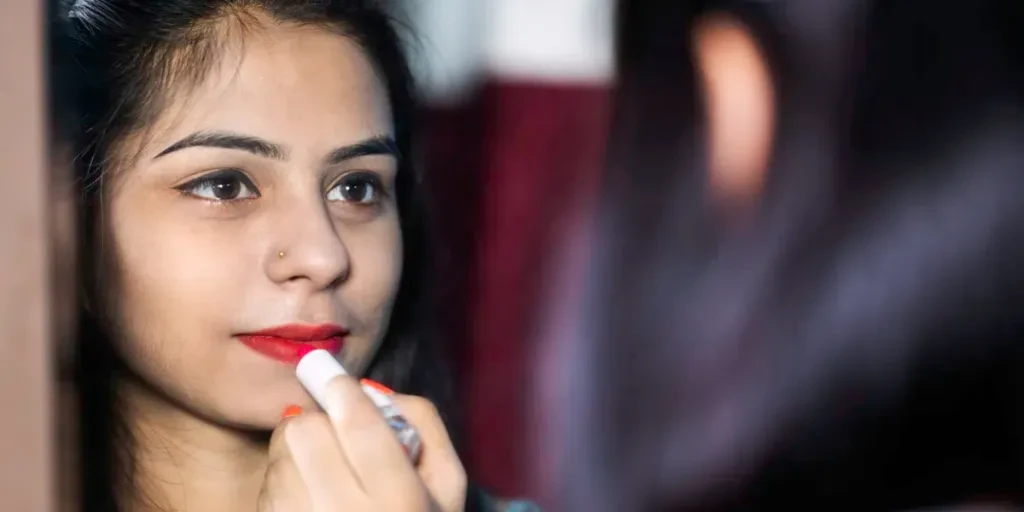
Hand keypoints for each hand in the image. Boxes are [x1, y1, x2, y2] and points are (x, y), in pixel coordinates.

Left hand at [258, 375, 466, 510]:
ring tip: (324, 472)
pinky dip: (284, 479)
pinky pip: (267, 484)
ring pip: (281, 453)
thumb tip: (371, 389)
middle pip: (307, 431)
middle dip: (320, 422)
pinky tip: (309, 496)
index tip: (325, 367)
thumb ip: (423, 425)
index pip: (360, 427)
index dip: (340, 388)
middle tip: (334, 432)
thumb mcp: (446, 482)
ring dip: (298, 451)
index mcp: (401, 503)